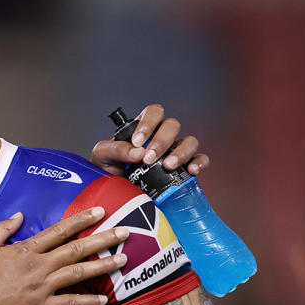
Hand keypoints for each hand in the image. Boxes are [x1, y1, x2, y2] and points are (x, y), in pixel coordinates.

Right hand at [0, 207, 128, 304]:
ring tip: (123, 260)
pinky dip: (87, 301)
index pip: (59, 231)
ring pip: (78, 273)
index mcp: (25, 249)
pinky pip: (69, 304)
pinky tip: (103, 299)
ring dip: (103, 266)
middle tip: (125, 233)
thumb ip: (2, 229)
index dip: (81, 220)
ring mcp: (41, 287)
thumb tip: (20, 215)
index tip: (100, 211)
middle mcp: (38, 266)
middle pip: (76, 250)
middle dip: (103, 239)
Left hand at [91, 103, 209, 175]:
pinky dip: (199, 163)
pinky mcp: (185, 167)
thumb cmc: (108, 168)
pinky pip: (201, 159)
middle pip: (172, 126)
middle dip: (161, 141)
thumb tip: (137, 152)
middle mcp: (162, 136)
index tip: (137, 142)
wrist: (116, 192)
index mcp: (143, 128)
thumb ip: (115, 149)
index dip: (148, 123)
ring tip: (167, 166)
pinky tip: (190, 171)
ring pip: (190, 141)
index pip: (154, 112)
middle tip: (148, 159)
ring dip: (180, 152)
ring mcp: (176, 151)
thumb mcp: (102, 156)